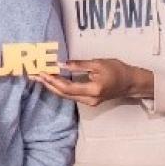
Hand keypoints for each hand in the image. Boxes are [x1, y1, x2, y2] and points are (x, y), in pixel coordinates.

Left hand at [31, 58, 152, 105]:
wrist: (131, 82)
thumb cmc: (117, 69)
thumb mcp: (98, 63)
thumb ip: (79, 65)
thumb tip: (61, 64)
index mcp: (93, 90)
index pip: (67, 87)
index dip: (53, 80)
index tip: (41, 72)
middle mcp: (89, 100)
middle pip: (63, 94)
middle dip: (47, 84)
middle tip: (33, 75)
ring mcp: (89, 102)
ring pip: (65, 96)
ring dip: (51, 87)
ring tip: (38, 78)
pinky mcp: (88, 101)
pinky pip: (70, 95)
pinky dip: (59, 88)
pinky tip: (51, 82)